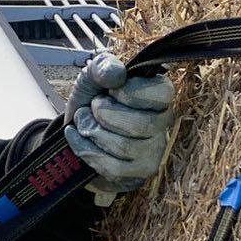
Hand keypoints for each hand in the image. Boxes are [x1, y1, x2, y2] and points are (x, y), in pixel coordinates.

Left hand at [64, 52, 176, 198]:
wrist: (77, 132)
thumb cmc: (92, 102)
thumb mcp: (92, 78)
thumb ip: (103, 67)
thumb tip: (118, 74)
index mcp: (159, 96)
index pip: (162, 94)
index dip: (130, 92)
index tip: (111, 91)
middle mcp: (162, 125)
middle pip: (142, 124)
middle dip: (105, 114)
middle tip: (91, 108)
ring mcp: (153, 152)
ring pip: (125, 147)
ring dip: (93, 132)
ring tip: (83, 123)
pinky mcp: (137, 174)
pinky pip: (113, 167)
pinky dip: (86, 150)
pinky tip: (77, 138)